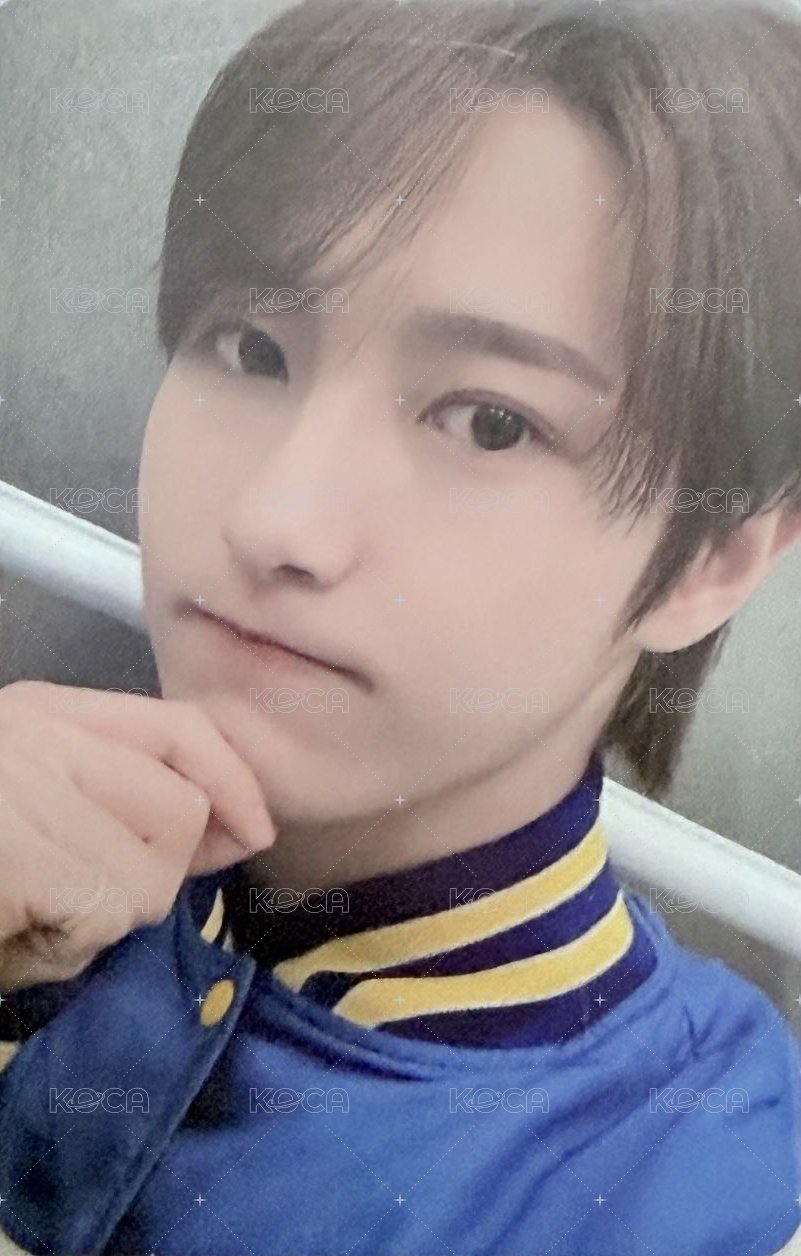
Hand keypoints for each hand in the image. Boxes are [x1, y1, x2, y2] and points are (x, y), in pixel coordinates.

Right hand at [0, 680, 274, 989]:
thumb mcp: (38, 812)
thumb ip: (124, 805)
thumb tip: (234, 829)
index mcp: (41, 712)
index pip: (181, 726)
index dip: (234, 779)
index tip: (253, 829)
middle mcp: (37, 732)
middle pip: (180, 807)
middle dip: (154, 871)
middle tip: (82, 893)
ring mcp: (26, 785)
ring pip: (154, 872)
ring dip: (106, 915)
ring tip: (36, 912)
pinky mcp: (23, 851)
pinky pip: (109, 912)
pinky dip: (70, 944)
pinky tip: (14, 930)